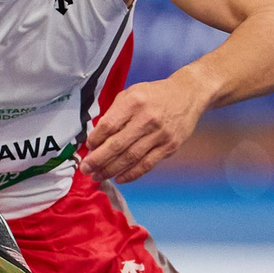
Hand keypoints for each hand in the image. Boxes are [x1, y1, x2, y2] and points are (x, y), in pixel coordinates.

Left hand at [81, 75, 203, 183]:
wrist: (188, 94)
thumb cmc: (153, 95)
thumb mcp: (130, 94)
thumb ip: (113, 114)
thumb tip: (96, 138)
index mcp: (134, 103)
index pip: (108, 125)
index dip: (95, 140)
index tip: (87, 148)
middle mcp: (147, 119)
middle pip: (117, 145)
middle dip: (98, 160)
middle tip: (85, 169)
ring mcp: (160, 134)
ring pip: (131, 157)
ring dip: (111, 170)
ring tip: (97, 176)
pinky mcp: (170, 146)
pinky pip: (148, 164)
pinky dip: (132, 174)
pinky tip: (119, 178)